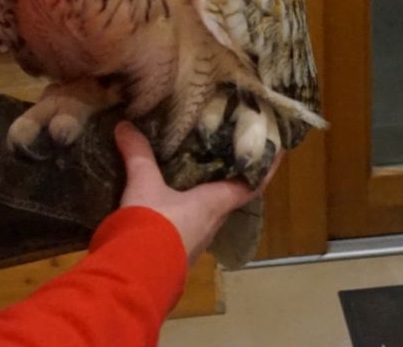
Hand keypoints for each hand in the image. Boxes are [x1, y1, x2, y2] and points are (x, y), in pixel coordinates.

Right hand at [115, 121, 263, 262]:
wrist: (135, 278)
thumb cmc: (152, 225)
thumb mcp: (144, 185)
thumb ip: (138, 154)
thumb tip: (125, 124)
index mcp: (215, 204)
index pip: (252, 184)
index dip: (266, 166)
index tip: (277, 148)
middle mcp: (212, 223)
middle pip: (230, 195)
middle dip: (231, 173)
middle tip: (226, 148)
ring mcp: (196, 241)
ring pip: (208, 210)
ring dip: (206, 191)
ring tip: (197, 167)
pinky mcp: (177, 251)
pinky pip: (188, 223)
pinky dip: (186, 207)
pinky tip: (170, 198)